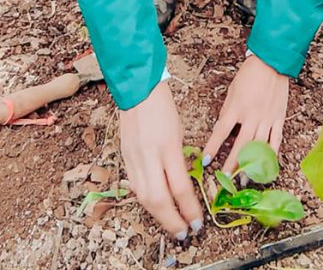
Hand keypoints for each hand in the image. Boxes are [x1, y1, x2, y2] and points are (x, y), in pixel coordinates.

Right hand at [119, 81, 202, 238]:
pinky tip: (155, 207)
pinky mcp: (125, 158)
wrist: (137, 90)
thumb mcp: (178, 132)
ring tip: (171, 225)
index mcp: (167, 147)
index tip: (198, 221)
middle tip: (184, 233)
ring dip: (158, 216)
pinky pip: (135, 186)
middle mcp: (148, 156)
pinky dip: (146, 201)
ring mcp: (134, 158)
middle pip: (159, 199)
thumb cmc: (162, 107)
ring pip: (144, 197)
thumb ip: (178, 159)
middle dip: (172, 220)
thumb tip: (182, 184)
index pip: (179, 188)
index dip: (189, 209)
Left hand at [203, 54, 288, 173]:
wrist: (271, 63)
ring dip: (251, 165)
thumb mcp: (232, 91)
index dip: (213, 147)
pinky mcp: (279, 119)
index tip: (207, 161)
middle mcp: (252, 115)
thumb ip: (228, 112)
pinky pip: (275, 141)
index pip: (222, 131)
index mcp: (237, 107)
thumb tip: (223, 129)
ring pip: (258, 147)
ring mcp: (267, 119)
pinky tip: (267, 167)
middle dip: (232, 164)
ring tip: (245, 179)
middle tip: (225, 179)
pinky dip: (271, 155)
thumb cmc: (249, 75)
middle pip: (241, 145)